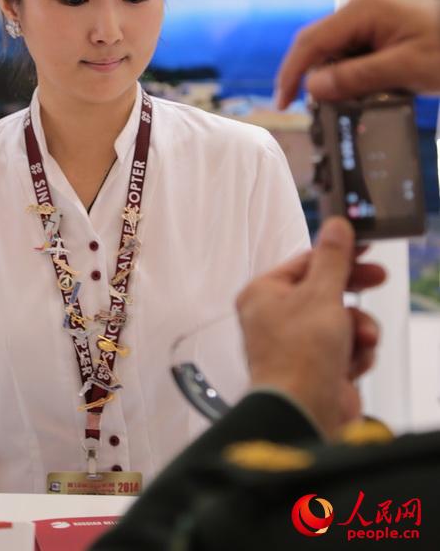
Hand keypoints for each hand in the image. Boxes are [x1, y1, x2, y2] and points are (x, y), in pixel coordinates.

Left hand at [236, 217, 385, 436]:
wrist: (305, 414)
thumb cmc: (300, 356)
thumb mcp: (321, 295)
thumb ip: (332, 259)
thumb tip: (336, 226)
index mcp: (263, 294)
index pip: (304, 262)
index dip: (337, 254)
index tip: (363, 247)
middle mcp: (274, 318)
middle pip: (324, 290)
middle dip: (352, 293)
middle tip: (376, 277)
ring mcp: (296, 345)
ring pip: (340, 320)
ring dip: (357, 328)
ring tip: (360, 339)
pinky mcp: (316, 369)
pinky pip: (345, 348)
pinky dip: (355, 353)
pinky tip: (354, 363)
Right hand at [275, 0, 439, 108]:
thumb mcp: (406, 69)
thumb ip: (356, 78)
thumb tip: (313, 88)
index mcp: (363, 10)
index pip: (311, 42)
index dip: (292, 73)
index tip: (284, 101)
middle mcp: (362, 11)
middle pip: (320, 47)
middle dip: (317, 80)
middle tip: (321, 110)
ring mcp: (371, 20)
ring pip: (337, 55)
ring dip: (341, 81)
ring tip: (360, 102)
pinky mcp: (381, 32)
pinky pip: (355, 56)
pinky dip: (357, 78)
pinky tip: (373, 92)